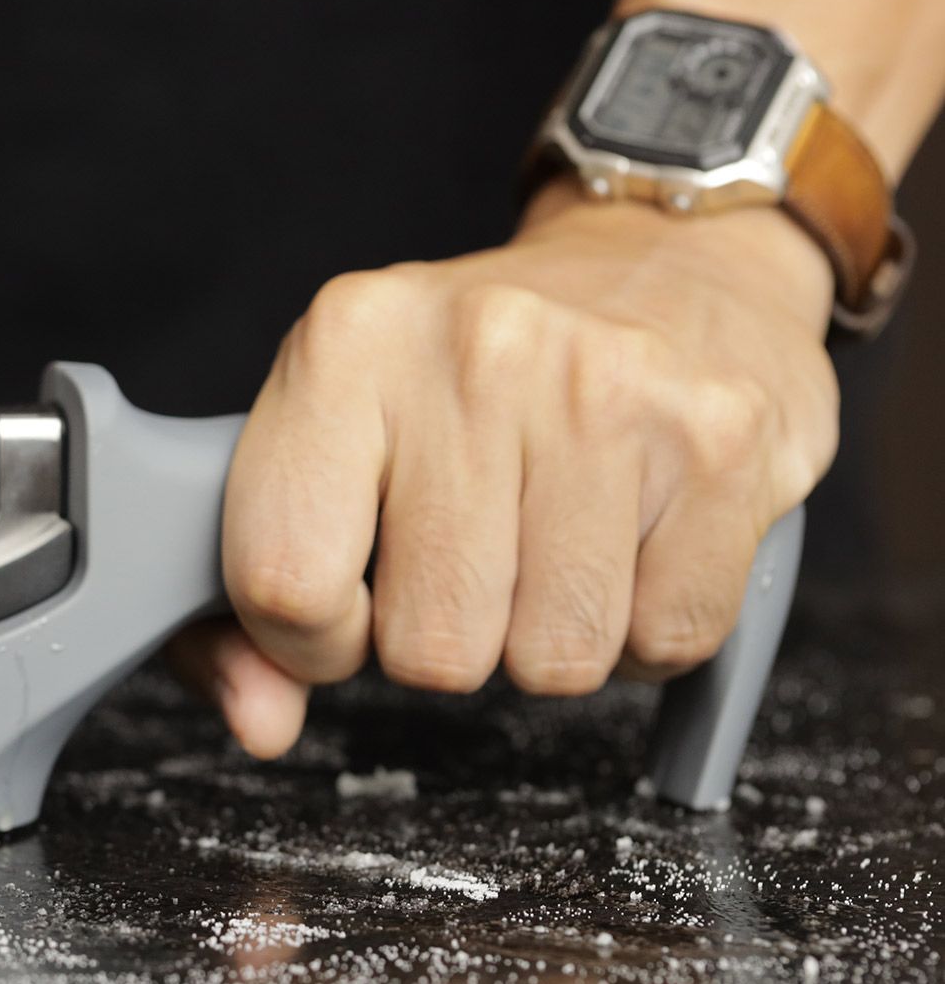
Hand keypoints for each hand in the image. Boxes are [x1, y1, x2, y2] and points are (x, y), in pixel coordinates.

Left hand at [166, 179, 837, 758]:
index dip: (311, 642)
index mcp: (347, 342)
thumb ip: (260, 591)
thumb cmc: (474, 374)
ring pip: (555, 661)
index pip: (285, 580)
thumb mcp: (335, 431)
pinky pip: (666, 640)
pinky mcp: (722, 439)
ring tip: (554, 533)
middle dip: (448, 637)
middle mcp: (476, 349)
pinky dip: (645, 624)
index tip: (350, 608)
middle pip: (431, 649)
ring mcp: (609, 389)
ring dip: (549, 634)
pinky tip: (631, 534)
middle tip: (472, 551)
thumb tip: (261, 722)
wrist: (662, 261)